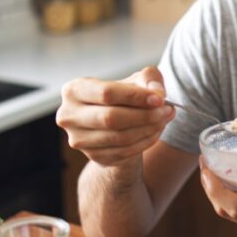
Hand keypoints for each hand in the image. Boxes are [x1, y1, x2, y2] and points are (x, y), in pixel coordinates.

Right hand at [56, 66, 175, 165]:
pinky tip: (156, 131)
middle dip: (144, 115)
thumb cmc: (126, 95)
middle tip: (167, 110)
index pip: (106, 93)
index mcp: (74, 90)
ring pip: (119, 138)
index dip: (135, 96)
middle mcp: (69, 116)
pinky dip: (145, 142)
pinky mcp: (93, 157)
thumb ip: (150, 79)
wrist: (117, 124)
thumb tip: (157, 94)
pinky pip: (124, 152)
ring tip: (165, 119)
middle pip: (111, 118)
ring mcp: (78, 140)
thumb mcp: (137, 80)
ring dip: (148, 129)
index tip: (159, 99)